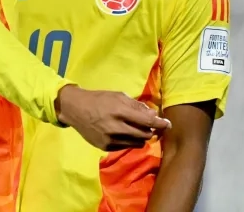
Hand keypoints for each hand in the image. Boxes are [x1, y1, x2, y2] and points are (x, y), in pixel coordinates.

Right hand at [56, 85, 170, 150]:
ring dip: (140, 136)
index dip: (160, 123)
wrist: (74, 109)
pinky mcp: (105, 147)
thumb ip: (137, 106)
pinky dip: (128, 140)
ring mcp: (110, 139)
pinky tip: (122, 133)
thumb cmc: (98, 99)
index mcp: (119, 111)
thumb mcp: (118, 96)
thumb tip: (154, 115)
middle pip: (144, 134)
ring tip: (134, 128)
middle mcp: (115, 127)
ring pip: (137, 143)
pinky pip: (125, 146)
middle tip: (147, 125)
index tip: (168, 124)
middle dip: (150, 130)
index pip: (147, 121)